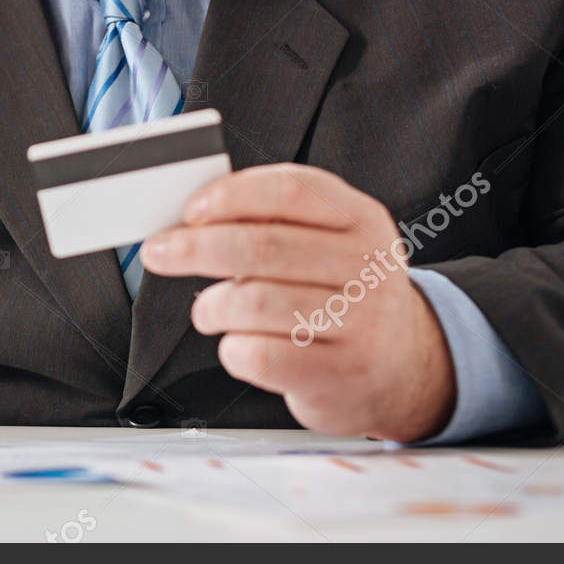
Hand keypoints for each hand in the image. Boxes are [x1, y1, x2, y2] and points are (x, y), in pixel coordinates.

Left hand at [141, 163, 455, 441]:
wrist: (404, 368)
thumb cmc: (344, 296)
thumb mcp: (331, 243)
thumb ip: (275, 222)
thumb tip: (194, 216)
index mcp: (362, 220)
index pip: (291, 190)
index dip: (231, 195)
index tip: (190, 209)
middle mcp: (368, 268)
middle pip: (262, 246)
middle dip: (195, 247)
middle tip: (158, 252)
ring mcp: (360, 323)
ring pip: (253, 301)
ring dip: (212, 305)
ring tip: (208, 310)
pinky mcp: (340, 374)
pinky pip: (260, 354)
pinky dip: (232, 348)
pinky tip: (238, 344)